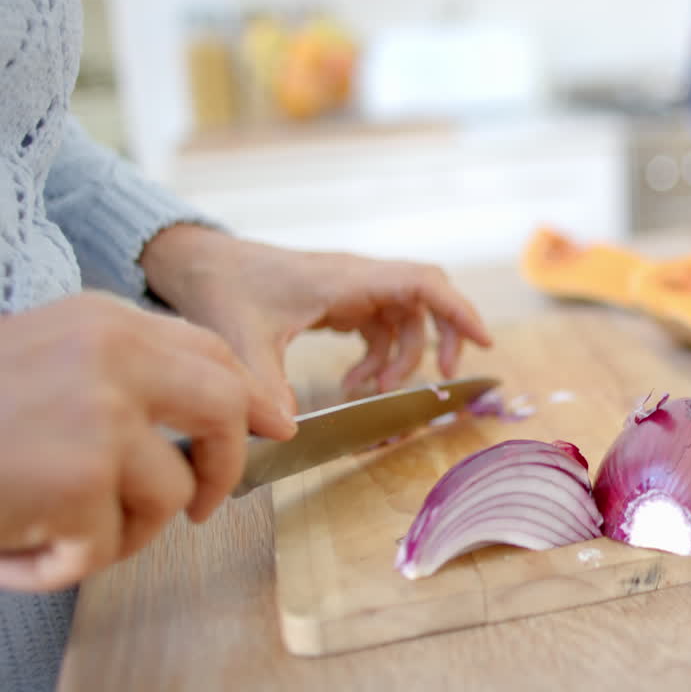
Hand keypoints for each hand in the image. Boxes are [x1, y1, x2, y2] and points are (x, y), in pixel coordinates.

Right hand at [0, 293, 295, 591]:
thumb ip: (121, 380)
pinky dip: (62, 566)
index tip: (270, 429)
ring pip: (171, 491)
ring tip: (53, 533)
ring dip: (121, 532)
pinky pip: (110, 544)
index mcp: (101, 319)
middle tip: (201, 508)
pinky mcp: (78, 474)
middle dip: (223, 465)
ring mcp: (98, 410)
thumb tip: (219, 422)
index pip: (210, 351)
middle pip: (223, 405)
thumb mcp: (39, 368)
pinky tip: (16, 547)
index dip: (245, 397)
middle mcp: (110, 351)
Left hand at [140, 226, 493, 414]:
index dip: (458, 311)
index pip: (421, 284)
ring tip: (371, 391)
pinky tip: (351, 383)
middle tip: (440, 378)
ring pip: (405, 318)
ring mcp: (352, 289)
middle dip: (442, 338)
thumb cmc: (223, 290)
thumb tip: (286, 432)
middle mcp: (358, 279)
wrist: (200, 265)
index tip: (483, 342)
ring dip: (399, 358)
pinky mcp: (342, 302)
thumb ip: (265, 386)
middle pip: (426, 299)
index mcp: (346, 280)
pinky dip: (377, 357)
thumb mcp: (242, 341)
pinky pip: (381, 327)